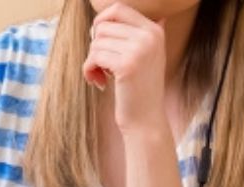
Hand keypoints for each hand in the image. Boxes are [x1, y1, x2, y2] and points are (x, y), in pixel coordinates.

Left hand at [83, 3, 168, 134]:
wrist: (145, 118)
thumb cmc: (138, 89)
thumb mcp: (146, 56)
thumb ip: (137, 34)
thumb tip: (124, 15)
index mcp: (154, 30)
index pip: (118, 9)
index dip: (101, 23)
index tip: (99, 43)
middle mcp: (149, 36)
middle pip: (103, 26)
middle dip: (95, 46)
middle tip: (100, 64)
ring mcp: (139, 49)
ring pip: (96, 42)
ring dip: (91, 61)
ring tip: (101, 76)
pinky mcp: (126, 65)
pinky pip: (94, 57)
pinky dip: (89, 71)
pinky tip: (99, 83)